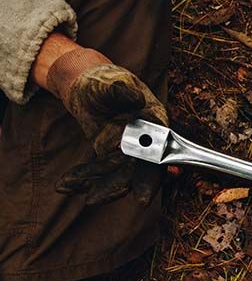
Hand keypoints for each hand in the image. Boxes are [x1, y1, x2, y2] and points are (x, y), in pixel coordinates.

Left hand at [46, 48, 167, 204]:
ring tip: (66, 186)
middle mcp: (145, 141)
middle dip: (116, 187)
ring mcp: (128, 150)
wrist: (91, 84)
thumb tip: (136, 98)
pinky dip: (83, 178)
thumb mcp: (111, 84)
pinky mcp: (110, 155)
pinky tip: (65, 184)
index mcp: (154, 123)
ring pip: (116, 175)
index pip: (157, 155)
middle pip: (138, 172)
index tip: (141, 199)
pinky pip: (100, 172)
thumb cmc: (104, 80)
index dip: (151, 178)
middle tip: (94, 200)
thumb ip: (121, 92)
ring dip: (93, 185)